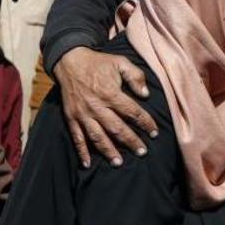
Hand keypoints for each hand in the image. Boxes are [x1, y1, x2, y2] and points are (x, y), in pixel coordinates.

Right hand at [53, 47, 159, 168]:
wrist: (70, 61)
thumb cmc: (99, 62)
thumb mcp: (120, 63)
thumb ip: (135, 76)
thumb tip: (145, 94)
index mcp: (111, 93)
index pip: (133, 112)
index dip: (146, 123)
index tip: (155, 132)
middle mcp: (97, 106)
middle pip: (117, 128)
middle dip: (131, 141)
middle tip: (142, 152)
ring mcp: (83, 114)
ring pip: (97, 137)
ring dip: (108, 151)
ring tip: (119, 163)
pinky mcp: (72, 117)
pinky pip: (77, 137)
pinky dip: (82, 151)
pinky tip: (87, 164)